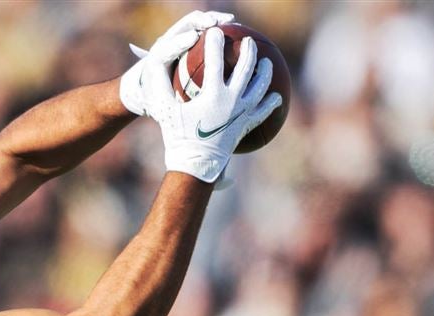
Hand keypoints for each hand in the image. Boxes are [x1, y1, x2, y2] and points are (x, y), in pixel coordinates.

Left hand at [120, 10, 234, 115]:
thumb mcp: (159, 105)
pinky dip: (216, 22)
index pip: (164, 49)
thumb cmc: (157, 99)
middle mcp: (165, 45)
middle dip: (197, 23)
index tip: (194, 38)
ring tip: (229, 20)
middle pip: (180, 28)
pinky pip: (202, 25)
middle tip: (214, 23)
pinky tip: (233, 23)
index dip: (178, 42)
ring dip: (211, 18)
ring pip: (193, 22)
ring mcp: (177, 38)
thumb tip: (171, 114)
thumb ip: (164, 105)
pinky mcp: (188, 36)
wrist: (151, 88)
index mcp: (155, 62)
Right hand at [142, 29, 282, 182]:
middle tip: (247, 41)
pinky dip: (271, 102)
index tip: (215, 34)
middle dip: (248, 50)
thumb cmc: (176, 135)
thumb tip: (158, 62)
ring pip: (261, 85)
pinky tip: (275, 97)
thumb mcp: (163, 108)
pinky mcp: (247, 124)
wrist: (195, 163)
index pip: (215, 60)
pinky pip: (264, 111)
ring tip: (266, 62)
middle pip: (246, 68)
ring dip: (265, 71)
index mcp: (212, 93)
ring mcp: (243, 112)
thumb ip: (160, 83)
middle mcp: (232, 99)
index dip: (214, 43)